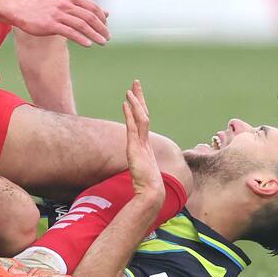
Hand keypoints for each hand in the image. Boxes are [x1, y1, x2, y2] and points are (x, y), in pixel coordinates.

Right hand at [11, 0, 109, 46]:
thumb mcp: (67, 4)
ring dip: (94, 35)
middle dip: (101, 28)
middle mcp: (66, 4)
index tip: (106, 28)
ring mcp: (58, 14)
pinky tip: (88, 44)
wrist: (23, 10)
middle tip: (107, 38)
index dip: (102, 18)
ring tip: (102, 43)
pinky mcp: (51, 25)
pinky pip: (70, 32)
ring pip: (82, 25)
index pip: (93, 7)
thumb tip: (107, 13)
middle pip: (90, 16)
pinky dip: (81, 38)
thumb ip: (86, 8)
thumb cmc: (47, 9)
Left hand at [122, 80, 161, 198]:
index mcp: (145, 145)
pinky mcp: (136, 148)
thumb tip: (132, 168)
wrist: (152, 193)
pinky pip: (133, 127)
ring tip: (130, 89)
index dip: (139, 108)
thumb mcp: (138, 173)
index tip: (134, 96)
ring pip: (140, 118)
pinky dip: (130, 114)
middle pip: (143, 114)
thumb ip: (136, 167)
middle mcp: (145, 141)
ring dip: (135, 102)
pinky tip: (125, 104)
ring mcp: (142, 144)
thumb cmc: (147, 187)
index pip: (142, 122)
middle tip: (136, 82)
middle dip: (139, 98)